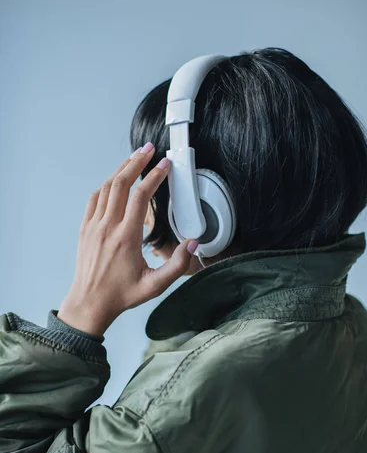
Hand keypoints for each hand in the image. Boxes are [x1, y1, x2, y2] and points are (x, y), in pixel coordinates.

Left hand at [57, 143, 196, 335]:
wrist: (90, 303)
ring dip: (120, 169)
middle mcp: (107, 227)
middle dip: (136, 162)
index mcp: (126, 238)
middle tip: (149, 149)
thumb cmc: (122, 295)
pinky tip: (115, 180)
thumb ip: (177, 265)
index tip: (164, 165)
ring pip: (106, 187)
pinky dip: (106, 184)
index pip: (140, 197)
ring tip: (135, 158)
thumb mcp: (155, 286)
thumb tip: (193, 243)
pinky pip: (94, 198)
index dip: (154, 177)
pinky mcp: (85, 229)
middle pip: (120, 183)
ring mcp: (93, 226)